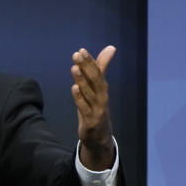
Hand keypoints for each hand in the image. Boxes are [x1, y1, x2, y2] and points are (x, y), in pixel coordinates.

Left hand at [71, 46, 115, 170]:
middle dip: (86, 67)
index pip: (97, 72)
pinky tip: (74, 88)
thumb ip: (100, 68)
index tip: (81, 50)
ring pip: (90, 93)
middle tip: (77, 55)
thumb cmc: (96, 108)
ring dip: (82, 80)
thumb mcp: (96, 88)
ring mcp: (98, 109)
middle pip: (95, 80)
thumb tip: (111, 48)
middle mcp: (102, 97)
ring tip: (75, 68)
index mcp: (102, 88)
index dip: (90, 61)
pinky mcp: (91, 121)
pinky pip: (85, 108)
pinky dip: (80, 98)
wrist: (99, 137)